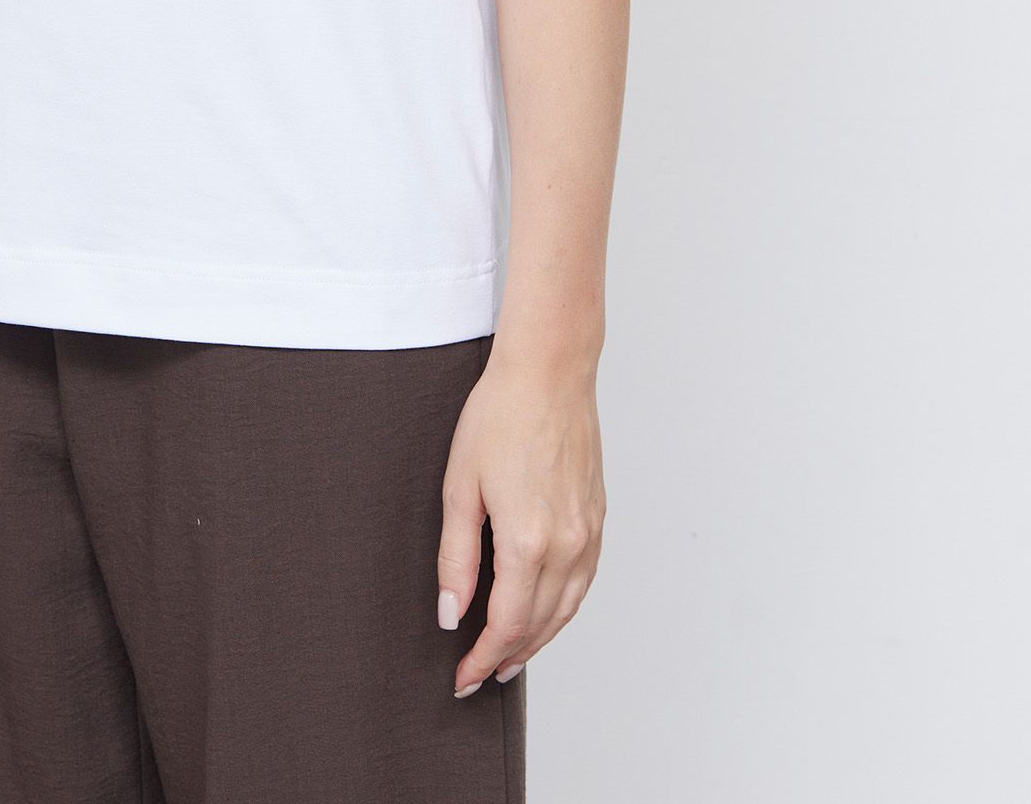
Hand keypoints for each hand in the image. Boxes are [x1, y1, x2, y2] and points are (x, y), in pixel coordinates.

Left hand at [436, 347, 605, 694]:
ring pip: (566, 609)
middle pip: (539, 625)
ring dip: (538, 639)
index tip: (461, 677)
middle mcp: (567, 545)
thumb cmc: (500, 416)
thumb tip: (451, 613)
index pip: (506, 625)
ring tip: (509, 655)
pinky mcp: (598, 517)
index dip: (481, 658)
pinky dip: (562, 608)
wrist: (549, 371)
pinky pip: (583, 582)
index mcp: (528, 541)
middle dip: (506, 656)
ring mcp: (588, 532)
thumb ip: (456, 557)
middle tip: (478, 674)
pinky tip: (543, 611)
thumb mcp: (460, 486)